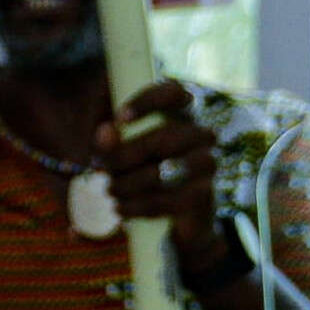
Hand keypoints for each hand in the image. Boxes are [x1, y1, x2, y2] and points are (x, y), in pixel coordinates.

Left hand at [93, 79, 224, 247]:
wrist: (176, 218)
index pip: (173, 92)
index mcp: (180, 114)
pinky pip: (169, 200)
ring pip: (166, 170)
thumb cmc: (142, 173)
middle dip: (125, 156)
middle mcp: (200, 134)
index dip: (148, 100)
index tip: (120, 117)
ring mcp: (207, 163)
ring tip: (110, 190)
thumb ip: (108, 143)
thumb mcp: (119, 157)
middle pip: (164, 137)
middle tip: (102, 169)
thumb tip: (105, 130)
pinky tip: (120, 209)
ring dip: (129, 183)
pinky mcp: (205, 193)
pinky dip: (138, 206)